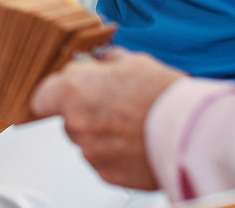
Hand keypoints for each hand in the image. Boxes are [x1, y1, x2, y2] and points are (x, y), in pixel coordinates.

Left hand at [30, 47, 183, 190]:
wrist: (193, 134)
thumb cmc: (165, 96)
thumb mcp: (134, 62)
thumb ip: (107, 61)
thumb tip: (100, 60)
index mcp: (76, 91)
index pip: (41, 95)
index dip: (54, 93)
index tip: (63, 92)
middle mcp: (77, 123)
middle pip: (67, 118)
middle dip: (85, 112)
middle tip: (114, 105)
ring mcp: (91, 152)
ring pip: (86, 141)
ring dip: (102, 134)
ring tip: (133, 124)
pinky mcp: (107, 174)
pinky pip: (103, 161)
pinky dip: (115, 153)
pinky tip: (137, 141)